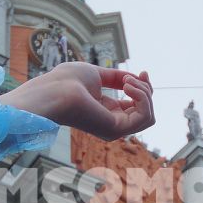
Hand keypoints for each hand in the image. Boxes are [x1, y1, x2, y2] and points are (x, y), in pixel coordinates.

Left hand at [0, 64, 153, 139]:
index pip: (138, 106)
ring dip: (145, 93)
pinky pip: (145, 117)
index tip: (142, 72)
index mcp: (107, 112)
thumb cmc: (66, 81)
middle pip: (146, 112)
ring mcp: (114, 130)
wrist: (53, 90)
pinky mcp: (116, 130)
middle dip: (147, 90)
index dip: (144, 88)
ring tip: (128, 81)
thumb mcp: (98, 75)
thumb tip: (135, 78)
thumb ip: (117, 78)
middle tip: (136, 75)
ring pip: (149, 116)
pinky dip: (142, 97)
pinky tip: (128, 86)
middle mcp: (112, 124)